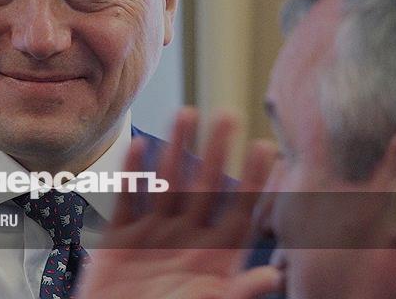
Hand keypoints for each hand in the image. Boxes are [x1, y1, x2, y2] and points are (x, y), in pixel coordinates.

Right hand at [77, 108, 280, 298]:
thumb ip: (237, 292)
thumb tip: (274, 278)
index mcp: (214, 257)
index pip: (240, 211)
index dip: (253, 180)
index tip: (265, 146)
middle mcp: (187, 240)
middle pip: (205, 187)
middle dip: (216, 151)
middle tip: (228, 114)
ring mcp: (153, 237)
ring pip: (168, 184)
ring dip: (175, 149)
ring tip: (185, 114)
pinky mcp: (120, 240)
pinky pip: (129, 200)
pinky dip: (133, 174)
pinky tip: (139, 145)